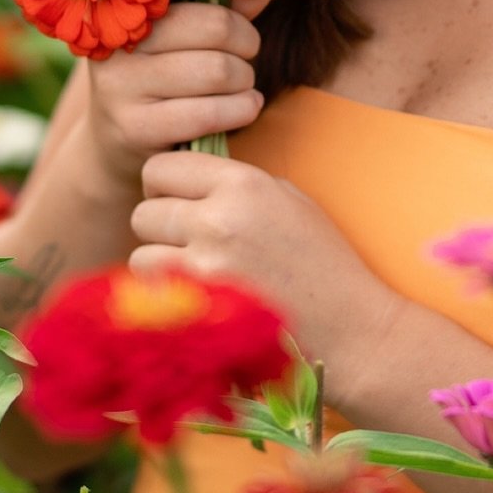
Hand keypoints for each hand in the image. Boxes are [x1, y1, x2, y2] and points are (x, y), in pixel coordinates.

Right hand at [85, 0, 275, 184]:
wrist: (113, 137)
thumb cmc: (162, 71)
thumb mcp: (188, 30)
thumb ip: (227, 3)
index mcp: (125, 0)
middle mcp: (117, 38)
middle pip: (214, 25)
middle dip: (247, 38)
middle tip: (247, 49)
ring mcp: (120, 84)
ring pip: (218, 71)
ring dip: (246, 77)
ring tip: (242, 81)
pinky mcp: (134, 127)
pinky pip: (211, 113)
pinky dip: (243, 108)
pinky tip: (246, 106)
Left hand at [129, 152, 399, 381]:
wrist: (350, 325)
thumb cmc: (324, 261)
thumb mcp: (288, 199)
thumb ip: (236, 185)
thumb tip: (190, 181)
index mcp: (243, 183)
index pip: (162, 167)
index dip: (164, 184)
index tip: (176, 199)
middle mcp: (218, 218)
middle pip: (144, 212)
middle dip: (159, 227)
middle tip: (186, 242)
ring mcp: (206, 267)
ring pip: (141, 256)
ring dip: (160, 266)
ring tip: (193, 274)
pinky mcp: (202, 309)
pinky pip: (155, 296)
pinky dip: (167, 298)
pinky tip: (196, 299)